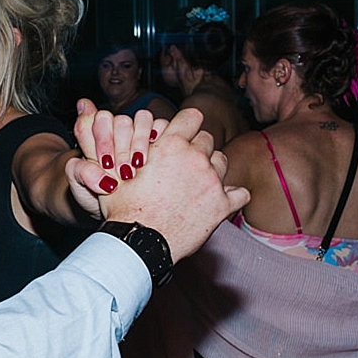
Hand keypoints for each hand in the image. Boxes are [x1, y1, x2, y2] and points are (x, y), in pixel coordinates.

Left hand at [64, 99, 163, 218]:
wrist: (118, 214)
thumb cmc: (94, 197)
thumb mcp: (79, 187)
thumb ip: (77, 170)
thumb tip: (83, 159)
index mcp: (92, 136)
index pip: (93, 119)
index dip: (101, 137)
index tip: (104, 161)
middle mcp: (115, 132)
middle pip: (121, 121)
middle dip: (121, 146)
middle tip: (120, 169)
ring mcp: (137, 134)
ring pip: (142, 120)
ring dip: (140, 142)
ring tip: (137, 167)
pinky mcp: (158, 140)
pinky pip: (162, 127)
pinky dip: (158, 139)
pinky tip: (153, 158)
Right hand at [97, 107, 249, 262]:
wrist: (139, 241)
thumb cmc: (124, 208)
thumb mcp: (118, 171)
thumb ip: (130, 150)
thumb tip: (121, 134)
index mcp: (171, 145)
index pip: (192, 116)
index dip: (187, 123)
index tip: (183, 132)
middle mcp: (195, 158)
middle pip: (207, 139)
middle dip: (196, 149)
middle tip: (182, 165)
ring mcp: (212, 181)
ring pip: (222, 162)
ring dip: (212, 168)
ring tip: (197, 183)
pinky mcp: (222, 205)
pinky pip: (239, 193)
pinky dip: (232, 195)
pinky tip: (221, 200)